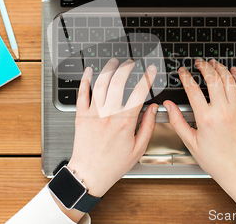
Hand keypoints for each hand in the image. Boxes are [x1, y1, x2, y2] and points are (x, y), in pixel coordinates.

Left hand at [67, 58, 158, 197]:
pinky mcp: (80, 115)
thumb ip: (148, 125)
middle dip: (127, 67)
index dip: (148, 77)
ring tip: (114, 61)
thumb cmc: (113, 164)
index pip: (140, 92)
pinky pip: (82, 93)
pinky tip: (89, 71)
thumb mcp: (138, 148)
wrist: (89, 174)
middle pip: (118, 81)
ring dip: (108, 68)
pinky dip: (85, 79)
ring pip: (100, 83)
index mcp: (125, 121)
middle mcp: (108, 114)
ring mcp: (93, 113)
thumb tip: (154, 108)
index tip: (151, 70)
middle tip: (132, 63)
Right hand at [164, 58, 235, 187]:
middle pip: (212, 79)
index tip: (182, 71)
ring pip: (229, 80)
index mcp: (206, 118)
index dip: (185, 76)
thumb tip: (168, 106)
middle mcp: (222, 111)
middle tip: (198, 63)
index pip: (193, 89)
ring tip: (213, 63)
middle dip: (203, 67)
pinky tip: (233, 71)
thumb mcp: (190, 142)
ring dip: (220, 68)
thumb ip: (177, 121)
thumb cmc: (215, 159)